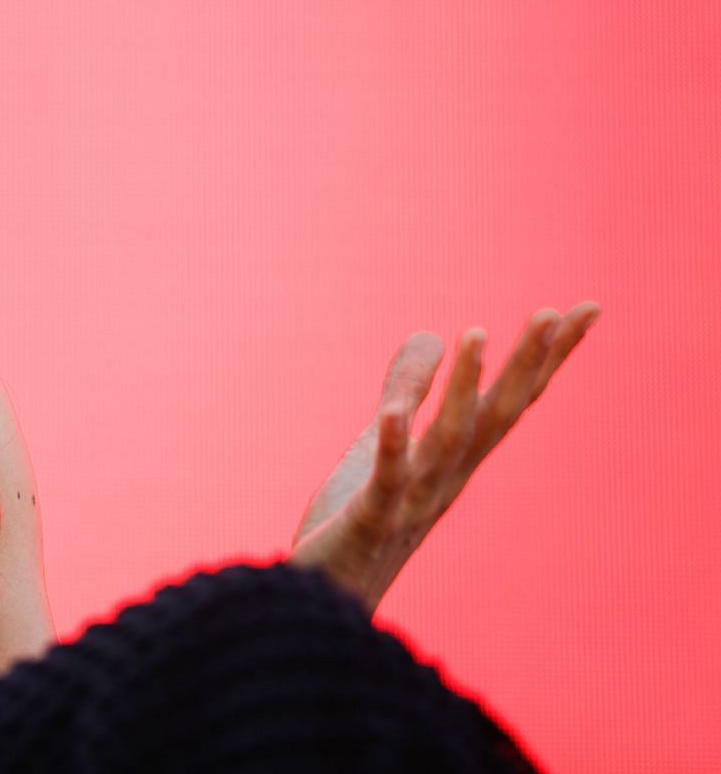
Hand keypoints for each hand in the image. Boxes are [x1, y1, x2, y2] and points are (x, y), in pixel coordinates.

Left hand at [288, 301, 602, 614]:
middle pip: (496, 415)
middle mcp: (445, 478)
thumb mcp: (384, 443)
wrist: (328, 604)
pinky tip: (391, 414)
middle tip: (555, 312)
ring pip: (445, 440)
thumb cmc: (361, 523)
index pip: (510, 399)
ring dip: (462, 388)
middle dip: (526, 363)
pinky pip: (385, 480)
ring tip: (472, 333)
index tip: (585, 308)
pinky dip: (392, 447)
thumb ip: (408, 390)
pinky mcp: (369, 520)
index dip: (547, 355)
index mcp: (454, 459)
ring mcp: (411, 501)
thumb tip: (432, 333)